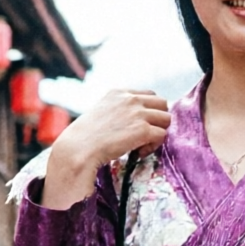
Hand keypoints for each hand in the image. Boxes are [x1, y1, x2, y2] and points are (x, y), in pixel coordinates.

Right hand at [42, 88, 169, 208]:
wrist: (79, 148)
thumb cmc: (84, 138)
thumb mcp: (101, 114)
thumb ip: (118, 112)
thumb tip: (131, 123)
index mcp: (119, 92)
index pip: (149, 95)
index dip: (149, 111)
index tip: (138, 126)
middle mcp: (130, 99)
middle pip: (162, 104)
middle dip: (157, 121)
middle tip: (144, 136)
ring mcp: (137, 113)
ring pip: (166, 119)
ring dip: (158, 133)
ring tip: (142, 145)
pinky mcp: (142, 129)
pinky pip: (162, 135)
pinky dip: (154, 146)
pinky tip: (138, 153)